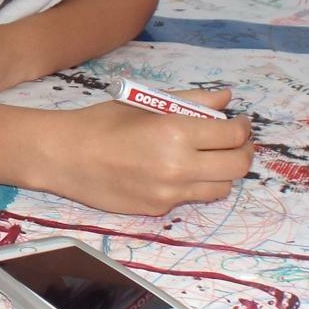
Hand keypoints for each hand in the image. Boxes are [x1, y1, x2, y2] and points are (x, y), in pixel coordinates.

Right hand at [48, 90, 253, 214]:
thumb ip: (191, 100)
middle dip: (243, 152)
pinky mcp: (158, 210)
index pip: (233, 135)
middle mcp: (178, 167)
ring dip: (222, 172)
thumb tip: (225, 98)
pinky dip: (193, 184)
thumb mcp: (147, 103)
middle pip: (237, 166)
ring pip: (221, 188)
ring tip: (209, 158)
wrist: (65, 156)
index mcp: (176, 133)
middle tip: (236, 142)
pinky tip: (176, 171)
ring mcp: (169, 194)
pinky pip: (190, 198)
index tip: (239, 122)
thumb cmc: (103, 123)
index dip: (242, 127)